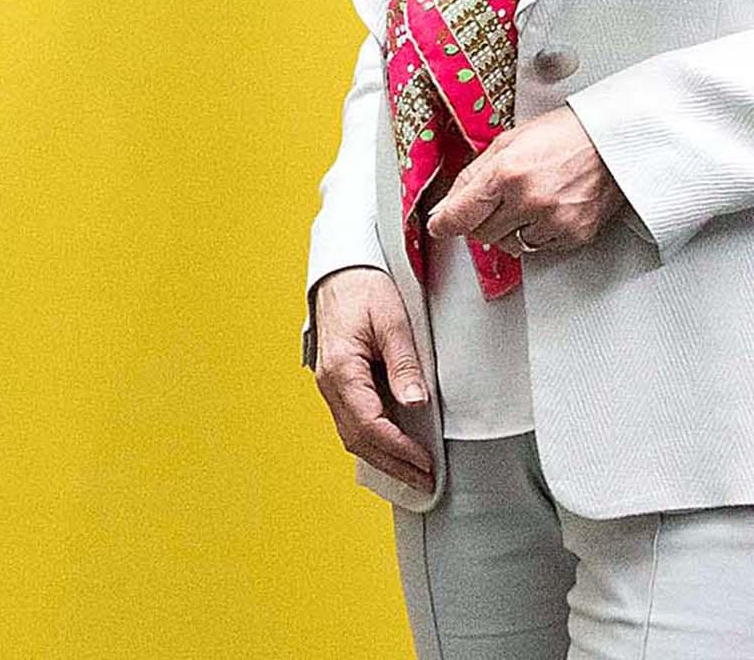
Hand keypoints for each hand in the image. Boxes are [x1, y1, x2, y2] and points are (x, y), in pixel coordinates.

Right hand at [308, 267, 433, 489]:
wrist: (340, 271)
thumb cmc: (362, 289)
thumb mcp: (392, 321)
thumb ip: (403, 364)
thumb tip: (415, 403)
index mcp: (341, 369)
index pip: (370, 424)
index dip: (399, 449)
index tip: (425, 463)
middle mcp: (329, 382)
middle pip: (357, 439)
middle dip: (392, 465)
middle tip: (423, 481)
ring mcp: (330, 384)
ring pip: (352, 434)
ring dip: (382, 458)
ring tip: (412, 473)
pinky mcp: (337, 382)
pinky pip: (351, 421)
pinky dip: (373, 441)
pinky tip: (392, 449)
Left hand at [425, 106, 625, 259]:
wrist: (611, 141)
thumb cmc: (562, 136)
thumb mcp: (507, 144)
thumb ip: (471, 178)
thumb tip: (445, 208)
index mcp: (507, 172)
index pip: (461, 215)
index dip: (444, 224)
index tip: (440, 226)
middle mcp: (530, 199)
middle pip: (482, 233)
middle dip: (483, 220)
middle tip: (499, 201)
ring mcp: (554, 220)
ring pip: (511, 245)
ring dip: (512, 229)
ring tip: (530, 201)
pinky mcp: (574, 234)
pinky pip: (540, 248)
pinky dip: (539, 233)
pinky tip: (549, 209)